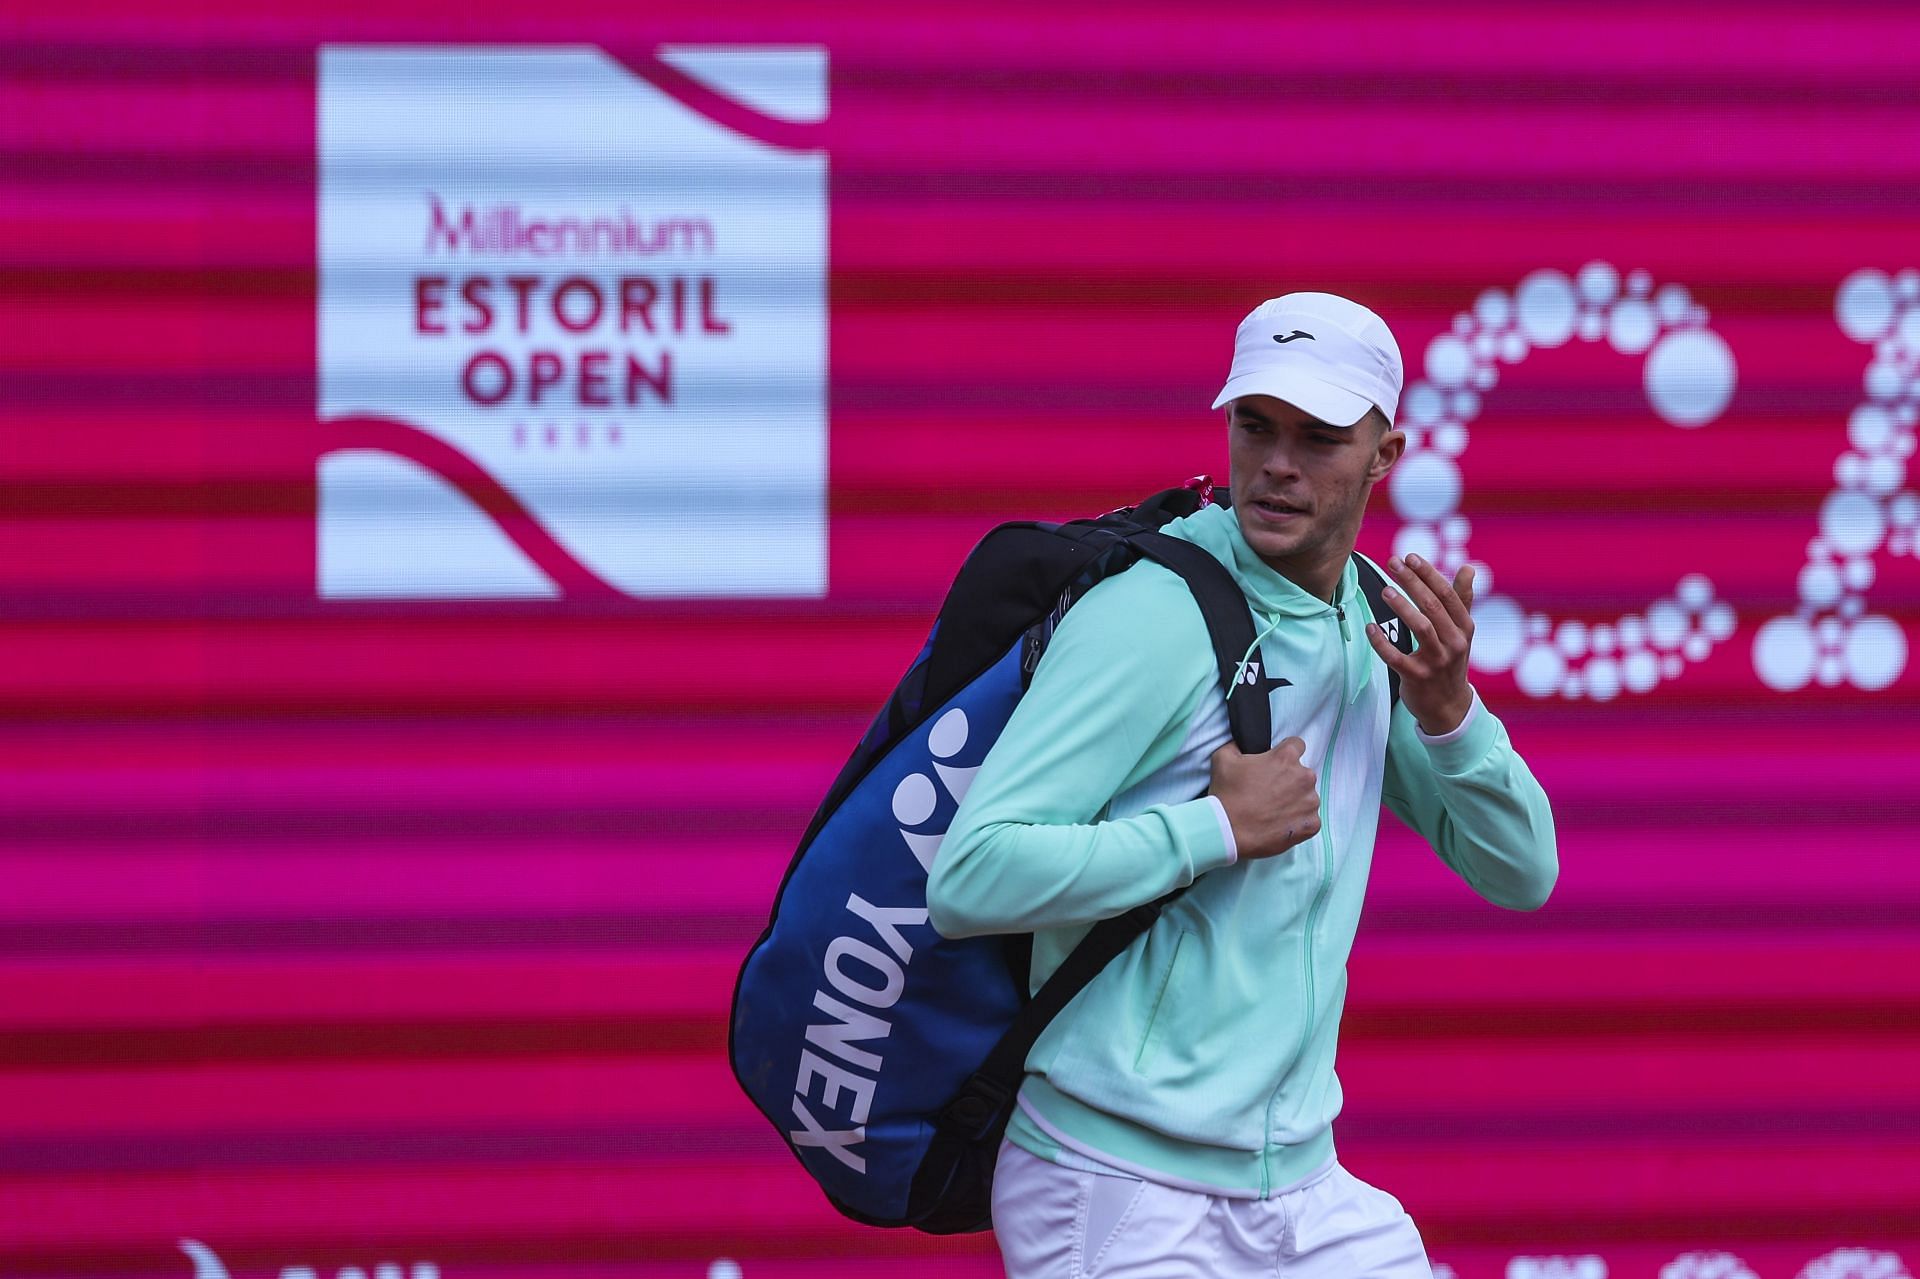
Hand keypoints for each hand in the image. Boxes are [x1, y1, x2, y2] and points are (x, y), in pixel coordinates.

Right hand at [1207, 736, 1320, 859]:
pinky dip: (1298, 822)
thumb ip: (1238, 745)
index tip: (1276, 765)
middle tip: (1269, 791)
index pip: (1297, 745)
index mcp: (1286, 757)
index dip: (1284, 753)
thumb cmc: (1226, 795)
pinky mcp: (1311, 824)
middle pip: (1303, 773)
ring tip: (1273, 810)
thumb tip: (1242, 743)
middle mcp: (1304, 777)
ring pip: (1308, 797)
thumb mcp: (1223, 758)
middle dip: (1289, 779)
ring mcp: (1310, 802)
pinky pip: (1310, 819)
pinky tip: (1280, 824)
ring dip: (1295, 801)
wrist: (1228, 832)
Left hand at [1367, 554, 1475, 735]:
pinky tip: (1371, 627)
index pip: (1447, 594)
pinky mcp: (1417, 677)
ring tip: (1385, 589)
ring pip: (1421, 628)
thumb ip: (1462, 599)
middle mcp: (1454, 643)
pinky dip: (1382, 642)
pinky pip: (1396, 657)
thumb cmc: (1451, 661)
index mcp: (1464, 628)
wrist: (1448, 706)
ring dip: (1402, 607)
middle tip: (1392, 563)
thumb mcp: (1462, 632)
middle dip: (1412, 582)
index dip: (1428, 574)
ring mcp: (1436, 661)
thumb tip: (1469, 567)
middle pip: (1433, 606)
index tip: (1410, 557)